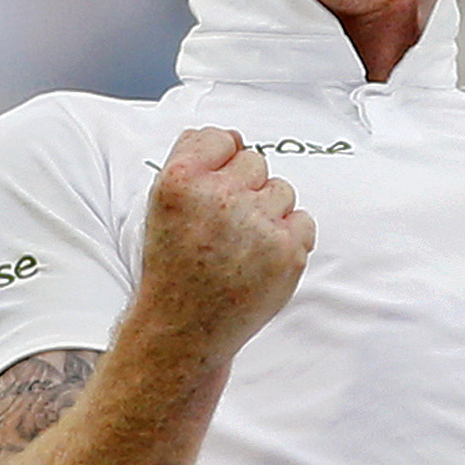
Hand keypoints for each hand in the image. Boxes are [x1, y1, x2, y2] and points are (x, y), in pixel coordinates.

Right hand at [135, 127, 314, 367]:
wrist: (184, 327)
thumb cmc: (173, 266)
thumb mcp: (161, 205)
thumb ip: (193, 160)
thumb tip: (234, 137)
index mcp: (181, 180)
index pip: (221, 138)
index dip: (221, 162)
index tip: (215, 187)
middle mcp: (220, 197)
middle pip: (255, 161)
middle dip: (245, 188)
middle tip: (226, 225)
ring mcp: (258, 223)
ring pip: (282, 190)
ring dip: (268, 212)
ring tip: (242, 244)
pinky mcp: (288, 250)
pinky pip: (303, 220)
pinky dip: (290, 237)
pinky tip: (262, 258)